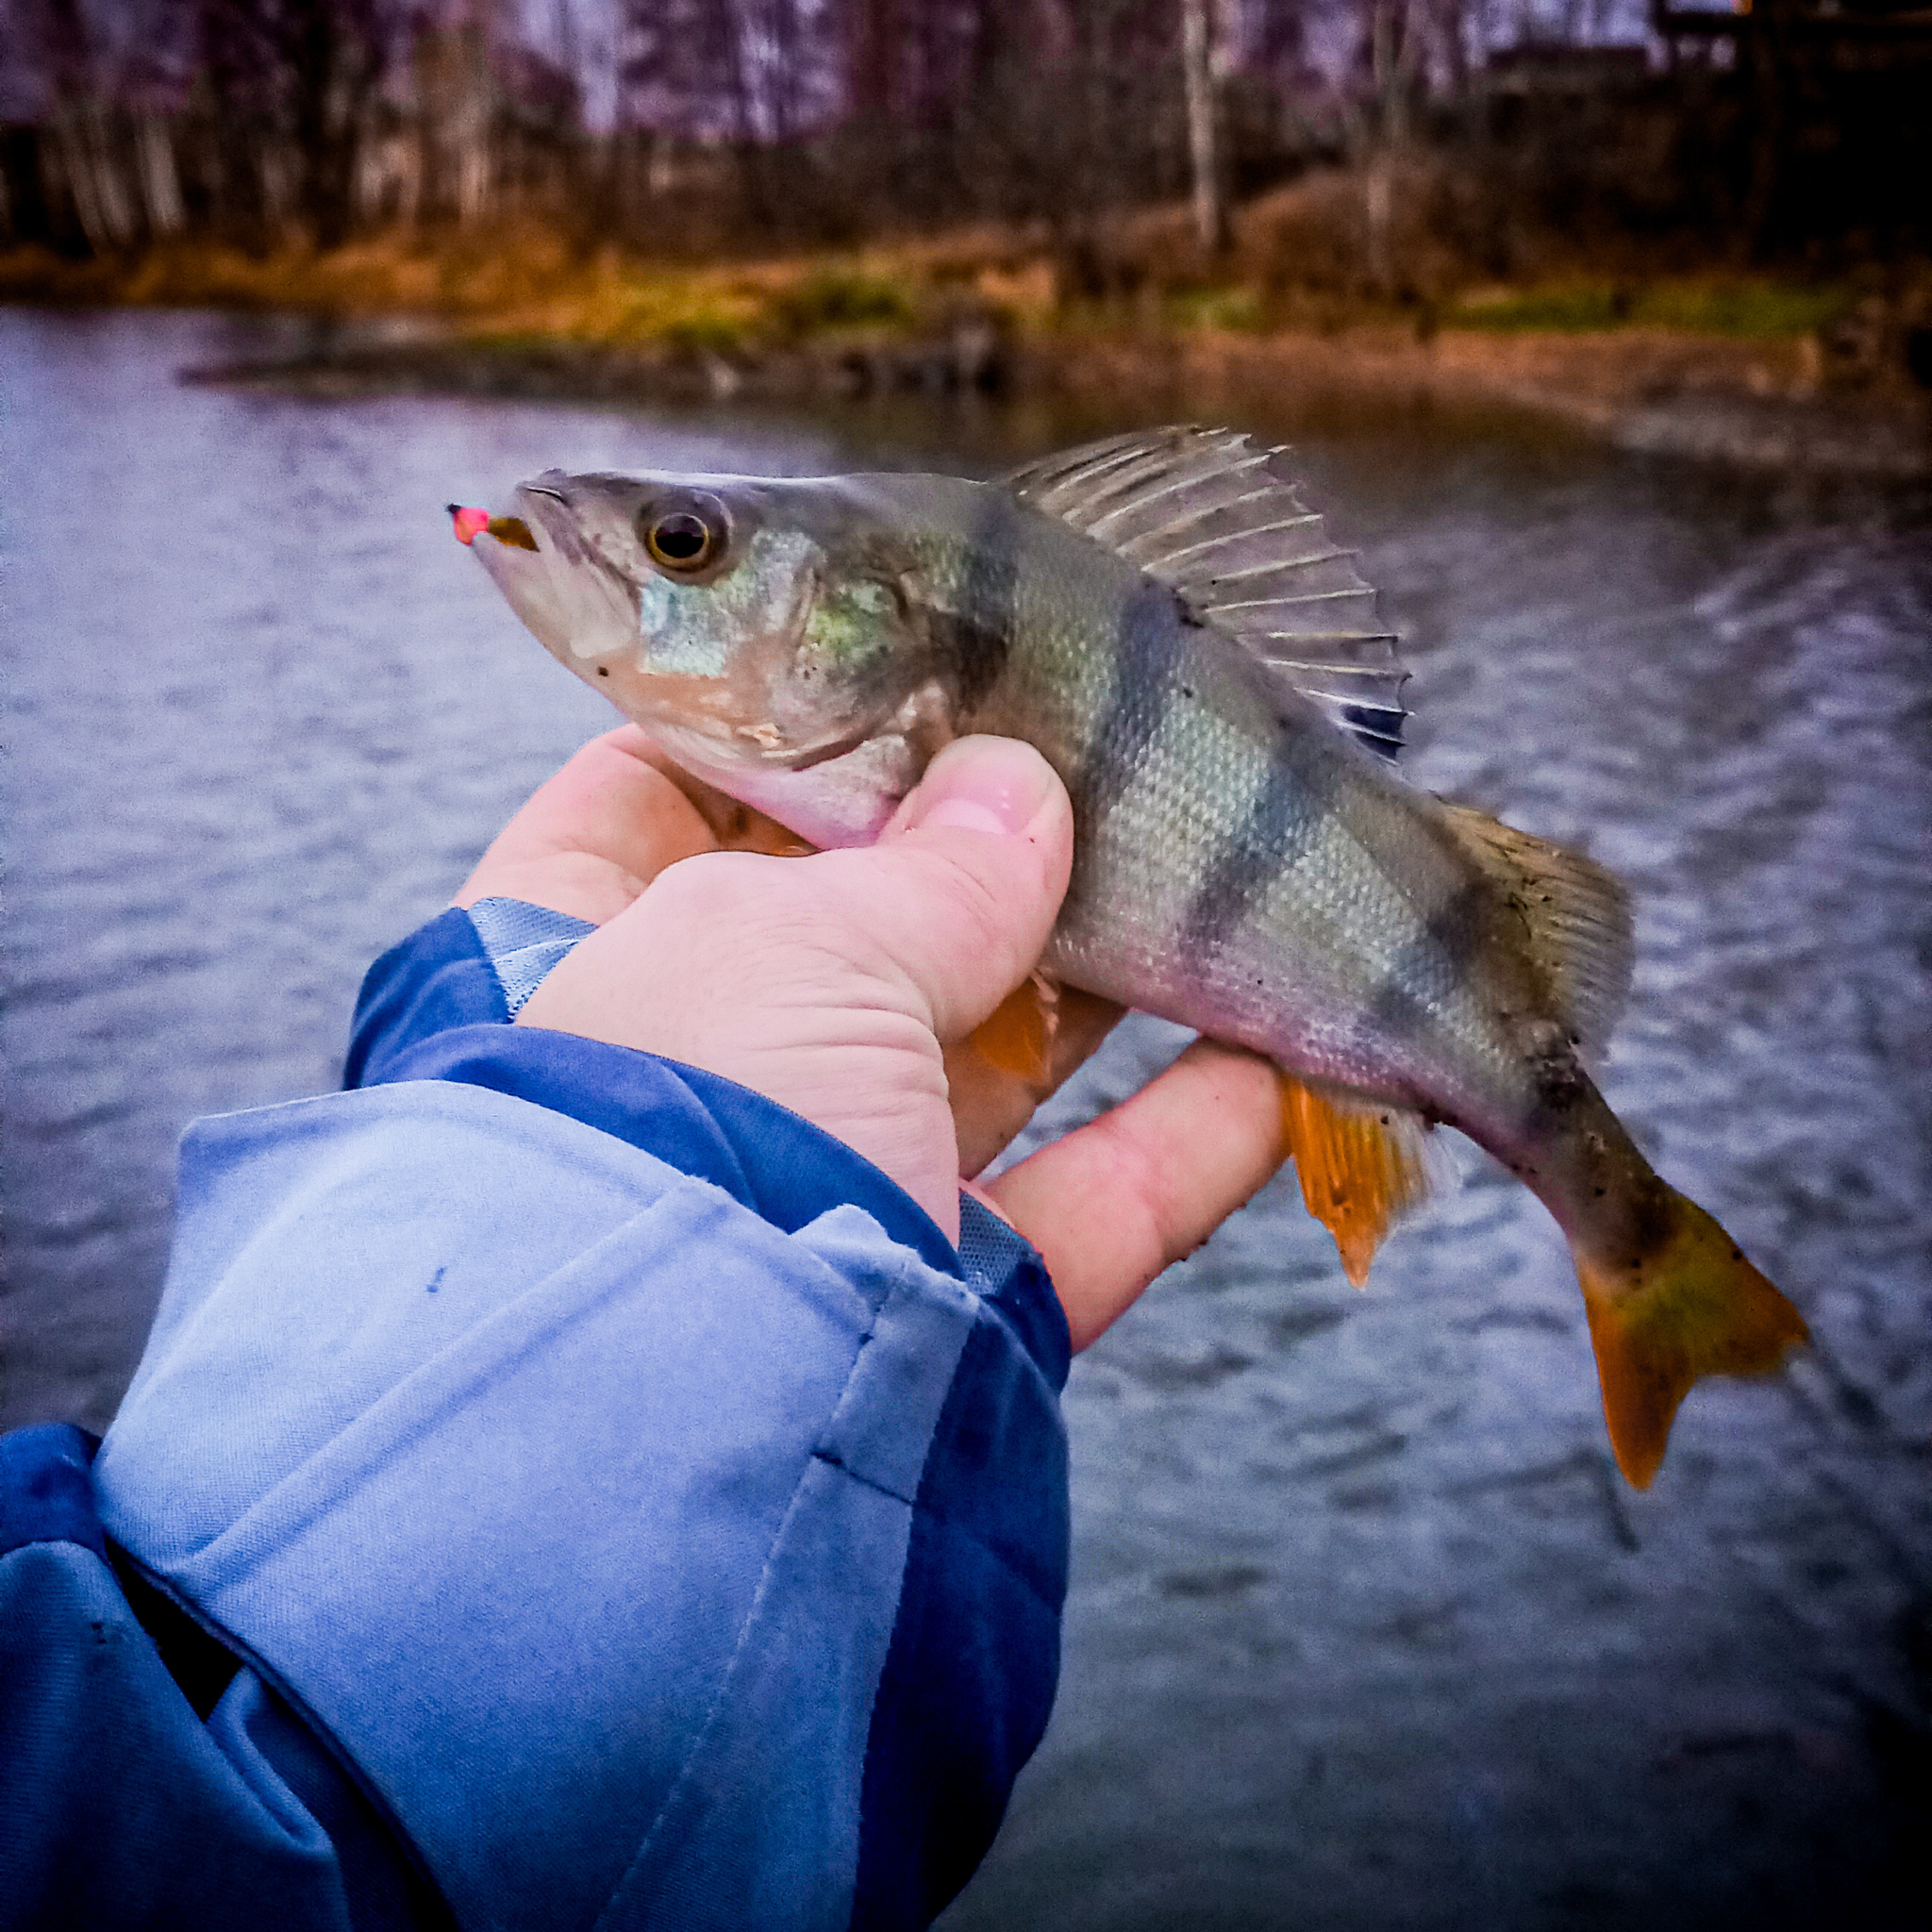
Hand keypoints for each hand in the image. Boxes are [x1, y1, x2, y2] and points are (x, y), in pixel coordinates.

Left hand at [460, 727, 1288, 1348]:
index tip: (883, 670)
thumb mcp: (792, 945)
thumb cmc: (680, 1125)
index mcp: (580, 958)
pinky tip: (1280, 1061)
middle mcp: (691, 1078)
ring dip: (1103, 984)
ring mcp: (818, 1200)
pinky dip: (1184, 1139)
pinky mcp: (940, 1310)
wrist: (686, 1446)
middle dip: (974, 857)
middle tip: (1091, 767)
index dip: (758, 725)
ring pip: (983, 1068)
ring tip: (1208, 883)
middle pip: (850, 933)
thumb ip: (925, 864)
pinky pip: (1085, 1209)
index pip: (644, 797)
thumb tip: (1022, 796)